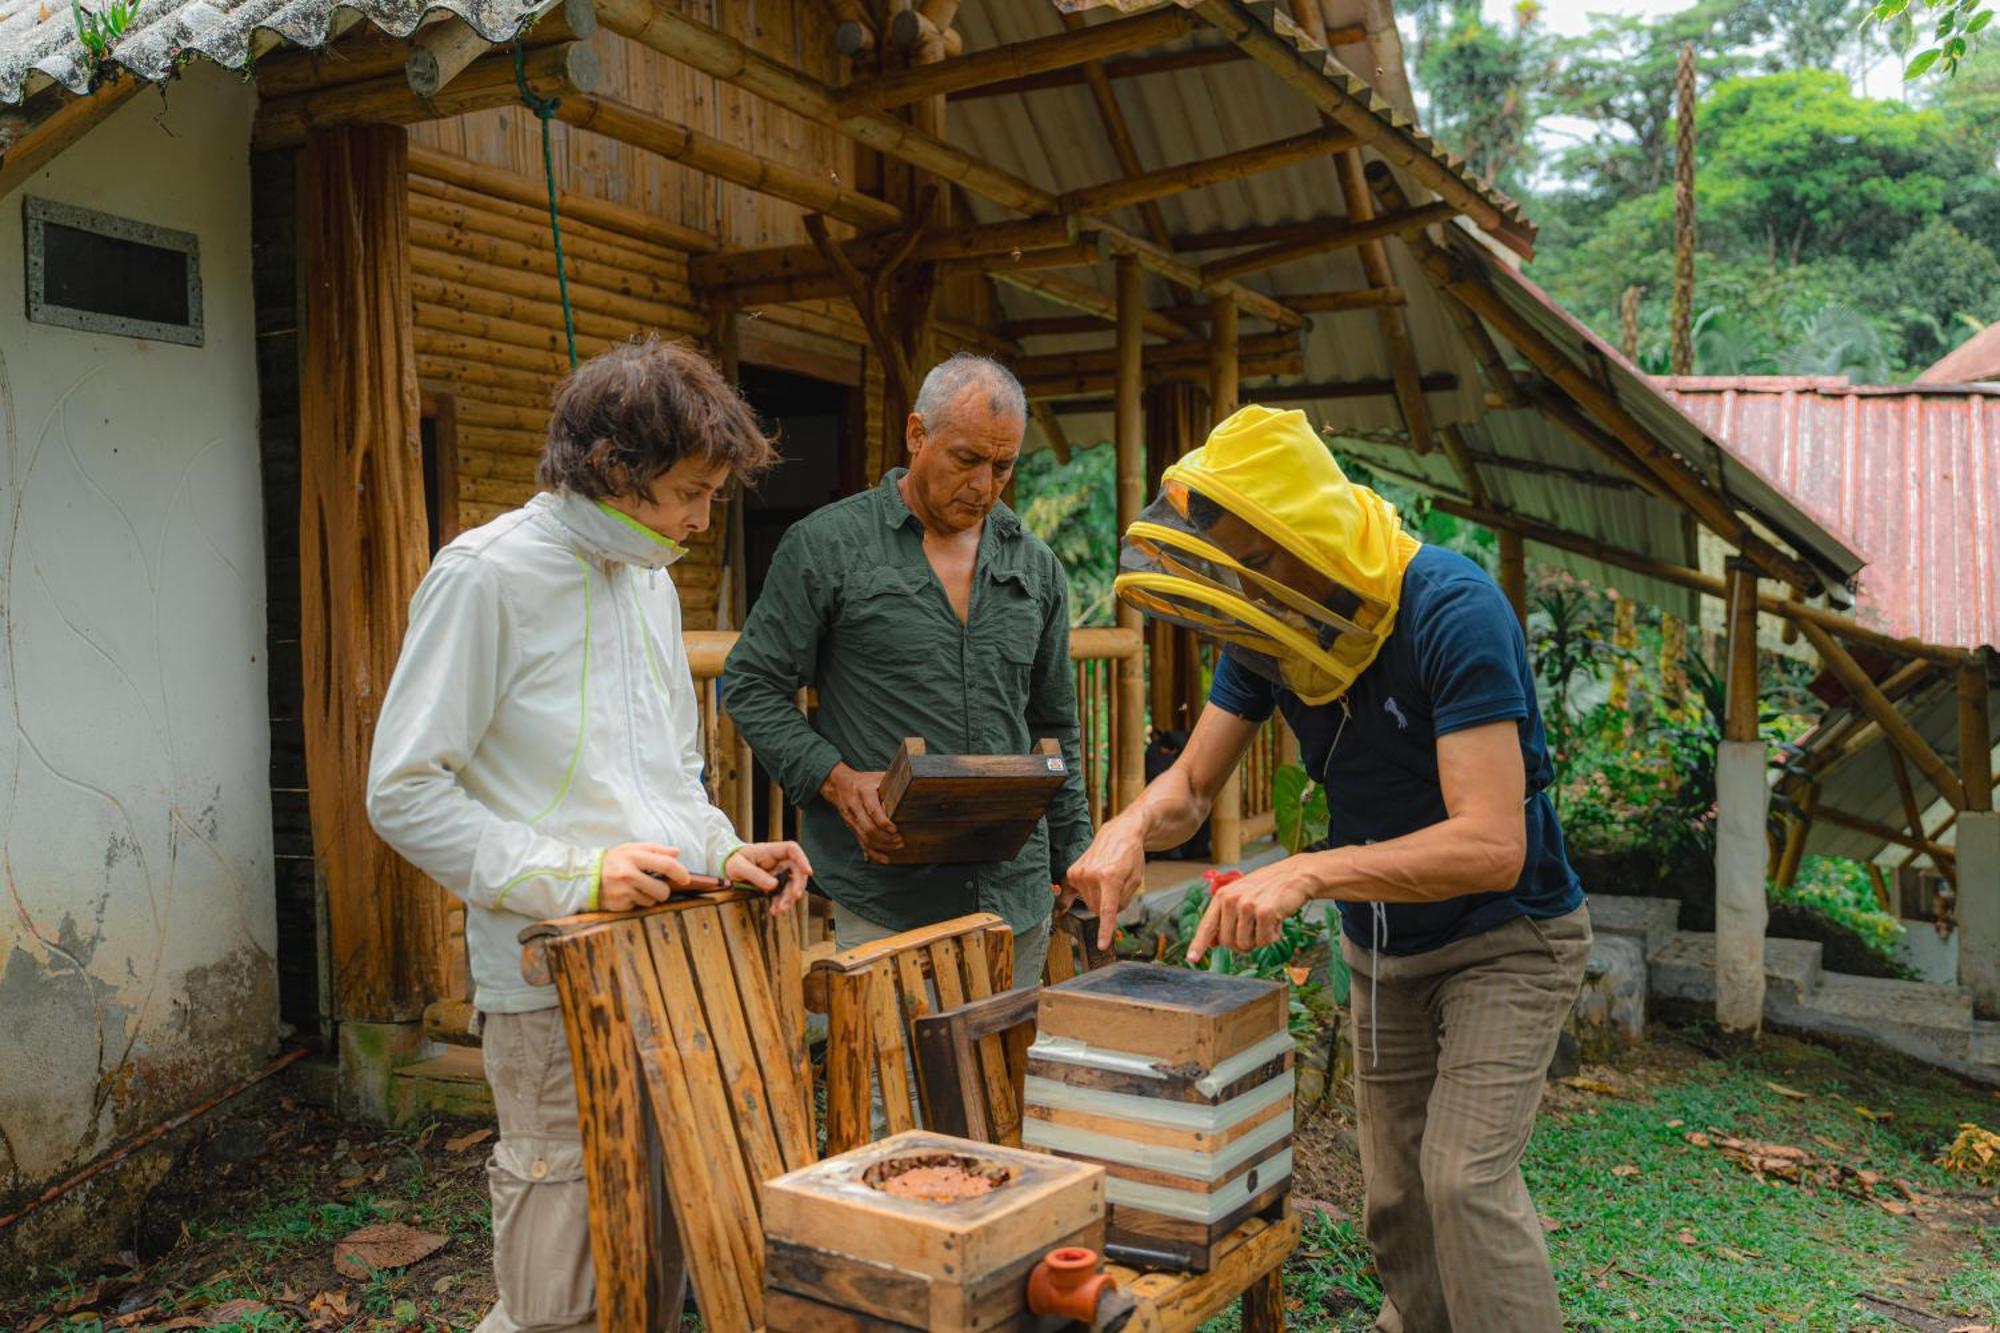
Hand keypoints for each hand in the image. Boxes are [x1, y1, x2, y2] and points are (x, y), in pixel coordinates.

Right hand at [598, 842, 689, 911]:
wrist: (584, 877)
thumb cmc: (612, 861)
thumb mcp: (630, 849)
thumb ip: (654, 849)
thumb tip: (677, 852)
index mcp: (633, 856)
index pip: (665, 864)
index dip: (680, 872)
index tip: (686, 878)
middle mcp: (628, 874)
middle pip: (662, 890)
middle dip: (663, 890)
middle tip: (655, 885)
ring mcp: (623, 891)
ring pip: (651, 901)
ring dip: (648, 897)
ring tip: (635, 888)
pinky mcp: (619, 905)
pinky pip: (639, 907)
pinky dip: (636, 902)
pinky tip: (626, 895)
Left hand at [725, 841, 813, 914]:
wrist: (726, 868)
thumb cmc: (731, 861)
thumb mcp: (738, 867)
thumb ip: (755, 874)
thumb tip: (774, 885)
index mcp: (770, 851)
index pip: (792, 849)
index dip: (802, 859)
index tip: (808, 872)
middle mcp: (777, 861)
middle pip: (796, 870)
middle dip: (797, 885)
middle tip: (793, 898)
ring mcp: (777, 872)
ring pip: (792, 884)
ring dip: (789, 898)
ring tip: (780, 909)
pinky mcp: (774, 883)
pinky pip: (783, 893)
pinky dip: (781, 902)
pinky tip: (775, 910)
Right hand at [819, 763, 901, 861]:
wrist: (839, 785)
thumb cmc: (865, 780)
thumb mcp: (878, 777)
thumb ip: (893, 784)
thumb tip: (915, 788)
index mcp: (864, 792)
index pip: (872, 810)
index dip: (884, 822)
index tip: (895, 829)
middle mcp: (855, 806)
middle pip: (868, 828)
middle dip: (886, 838)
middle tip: (901, 840)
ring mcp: (851, 819)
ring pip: (865, 838)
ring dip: (882, 846)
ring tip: (897, 846)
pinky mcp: (851, 827)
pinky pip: (861, 843)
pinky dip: (873, 853)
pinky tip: (885, 859)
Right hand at [1063, 820, 1146, 951]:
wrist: (1119, 834)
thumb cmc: (1130, 855)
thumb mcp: (1135, 880)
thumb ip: (1123, 900)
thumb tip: (1108, 914)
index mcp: (1110, 877)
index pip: (1107, 910)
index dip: (1104, 930)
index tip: (1101, 944)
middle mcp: (1091, 875)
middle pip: (1098, 908)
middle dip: (1108, 905)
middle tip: (1116, 889)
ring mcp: (1080, 873)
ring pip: (1088, 903)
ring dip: (1098, 898)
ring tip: (1105, 881)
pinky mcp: (1072, 872)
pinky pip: (1070, 895)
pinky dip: (1072, 900)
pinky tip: (1063, 910)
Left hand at [1187, 856, 1320, 963]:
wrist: (1295, 875)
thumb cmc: (1268, 888)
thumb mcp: (1241, 895)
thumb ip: (1226, 916)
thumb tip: (1213, 943)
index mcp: (1222, 896)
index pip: (1207, 925)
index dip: (1199, 944)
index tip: (1192, 959)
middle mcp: (1231, 900)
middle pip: (1228, 943)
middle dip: (1242, 943)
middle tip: (1255, 930)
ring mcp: (1247, 906)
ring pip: (1245, 945)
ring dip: (1259, 939)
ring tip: (1267, 921)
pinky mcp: (1265, 913)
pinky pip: (1264, 941)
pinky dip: (1273, 936)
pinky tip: (1277, 920)